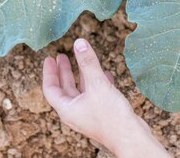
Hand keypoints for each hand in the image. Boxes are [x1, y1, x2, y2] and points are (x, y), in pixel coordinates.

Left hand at [42, 39, 169, 157]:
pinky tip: (106, 73)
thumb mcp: (97, 84)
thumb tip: (79, 42)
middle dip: (63, 72)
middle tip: (61, 56)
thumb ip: (88, 63)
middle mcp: (75, 112)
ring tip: (82, 61)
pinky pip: (95, 94)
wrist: (130, 137)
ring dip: (81, 76)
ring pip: (81, 91)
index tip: (49, 58)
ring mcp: (88, 114)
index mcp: (67, 108)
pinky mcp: (101, 114)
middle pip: (64, 89)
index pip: (51, 89)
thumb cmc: (111, 116)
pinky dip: (96, 82)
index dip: (49, 72)